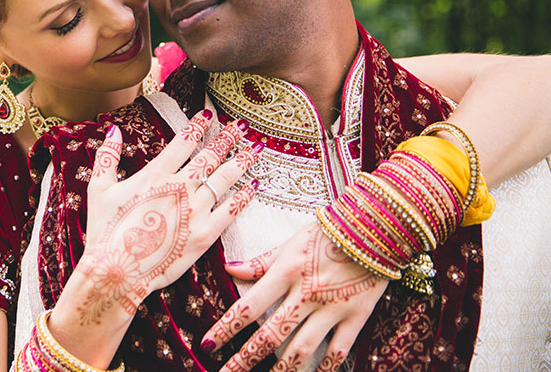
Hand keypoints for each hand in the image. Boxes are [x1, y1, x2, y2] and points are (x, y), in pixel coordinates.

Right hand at [74, 112, 259, 325]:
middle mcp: (180, 187)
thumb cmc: (105, 230)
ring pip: (225, 178)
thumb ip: (107, 157)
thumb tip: (112, 130)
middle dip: (227, 138)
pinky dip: (244, 196)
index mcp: (156, 174)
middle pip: (210, 155)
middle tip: (240, 126)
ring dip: (241, 161)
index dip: (198, 125)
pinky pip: (231, 210)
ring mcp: (196, 211)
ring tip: (254, 149)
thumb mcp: (99, 189)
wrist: (118, 271)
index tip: (208, 115)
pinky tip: (253, 186)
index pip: (184, 141)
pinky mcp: (206, 235)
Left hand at [202, 222, 388, 370]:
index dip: (225, 328)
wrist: (376, 227)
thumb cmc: (328, 232)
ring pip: (302, 349)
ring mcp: (332, 307)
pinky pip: (339, 350)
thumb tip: (229, 268)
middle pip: (270, 334)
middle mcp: (306, 293)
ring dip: (281, 370)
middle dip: (245, 358)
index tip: (207, 345)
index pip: (248, 306)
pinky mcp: (357, 316)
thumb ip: (261, 262)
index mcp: (286, 271)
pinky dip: (326, 368)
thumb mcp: (290, 242)